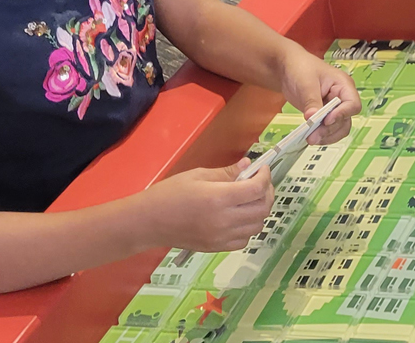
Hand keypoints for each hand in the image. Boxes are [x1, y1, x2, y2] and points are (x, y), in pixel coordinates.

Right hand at [147, 159, 273, 252]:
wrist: (148, 222)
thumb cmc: (169, 194)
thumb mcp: (198, 175)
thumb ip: (226, 172)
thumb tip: (248, 166)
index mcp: (219, 198)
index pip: (256, 189)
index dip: (265, 177)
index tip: (262, 169)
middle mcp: (224, 220)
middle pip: (262, 208)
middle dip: (267, 192)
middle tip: (259, 182)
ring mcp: (222, 237)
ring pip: (258, 226)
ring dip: (260, 210)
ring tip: (250, 199)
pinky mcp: (217, 248)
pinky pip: (244, 240)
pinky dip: (248, 228)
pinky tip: (239, 217)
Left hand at [280, 50, 361, 145]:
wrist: (287, 69)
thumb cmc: (300, 68)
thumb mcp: (306, 83)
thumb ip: (311, 101)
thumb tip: (312, 118)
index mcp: (343, 85)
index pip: (352, 104)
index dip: (342, 114)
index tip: (326, 121)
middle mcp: (342, 98)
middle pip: (345, 120)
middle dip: (330, 129)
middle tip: (313, 136)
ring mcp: (334, 108)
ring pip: (339, 128)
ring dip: (327, 136)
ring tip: (311, 139)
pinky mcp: (324, 115)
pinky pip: (329, 130)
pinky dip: (322, 135)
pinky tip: (311, 137)